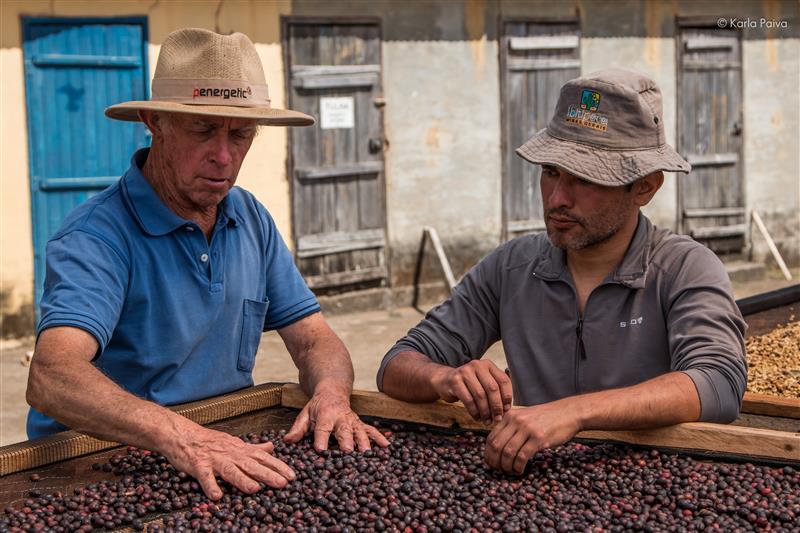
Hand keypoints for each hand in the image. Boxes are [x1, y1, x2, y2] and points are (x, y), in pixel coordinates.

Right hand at [163, 425, 295, 499]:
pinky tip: (217, 496)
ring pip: (231, 470)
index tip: (292, 476)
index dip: (278, 466)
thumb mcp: (235, 442)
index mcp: (240, 450)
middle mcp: (230, 454)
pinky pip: (205, 477)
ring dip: (243, 480)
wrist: (184, 435)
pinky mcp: (198, 466)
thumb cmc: (210, 441)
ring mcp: (214, 460)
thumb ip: (253, 447)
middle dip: (268, 474)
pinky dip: (210, 486)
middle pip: (251, 465)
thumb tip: (272, 447)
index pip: (263, 457)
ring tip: (255, 489)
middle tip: (283, 484)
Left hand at [283, 388, 389, 451]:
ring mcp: (352, 421)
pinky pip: (371, 430)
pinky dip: (379, 437)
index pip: (322, 428)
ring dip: (364, 442)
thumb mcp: (304, 414)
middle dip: (346, 441)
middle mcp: (341, 418)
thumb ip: (298, 428)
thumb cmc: (317, 406)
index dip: (321, 439)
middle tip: (348, 451)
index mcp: (325, 415)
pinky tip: (387, 446)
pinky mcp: (360, 423)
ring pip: (360, 431)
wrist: (333, 390)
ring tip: (367, 453)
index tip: (321, 450)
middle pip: (344, 430)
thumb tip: (287, 441)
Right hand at [430, 360, 512, 423]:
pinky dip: (474, 411)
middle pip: (492, 388)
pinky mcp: (455, 381)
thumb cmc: (469, 384)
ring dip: (485, 411)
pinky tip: (477, 417)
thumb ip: (496, 390)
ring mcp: (465, 372)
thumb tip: (506, 408)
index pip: (503, 380)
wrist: (445, 380)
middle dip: (496, 406)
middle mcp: (477, 365)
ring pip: (480, 395)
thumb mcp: (483, 382)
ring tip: (487, 420)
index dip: (507, 397)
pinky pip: (468, 400)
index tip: (506, 409)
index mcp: (488, 365)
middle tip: (497, 418)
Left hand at [484, 400, 581, 473]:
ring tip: (511, 471)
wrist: (569, 412)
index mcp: (510, 416)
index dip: (488, 453)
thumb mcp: (525, 417)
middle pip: (496, 446)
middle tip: (499, 470)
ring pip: (508, 452)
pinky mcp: (539, 438)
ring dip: (507, 466)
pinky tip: (520, 470)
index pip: (491, 437)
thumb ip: (512, 428)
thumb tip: (498, 447)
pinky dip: (518, 466)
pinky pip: (522, 456)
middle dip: (495, 462)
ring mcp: (527, 429)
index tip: (491, 463)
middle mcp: (516, 421)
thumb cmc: (547, 418)